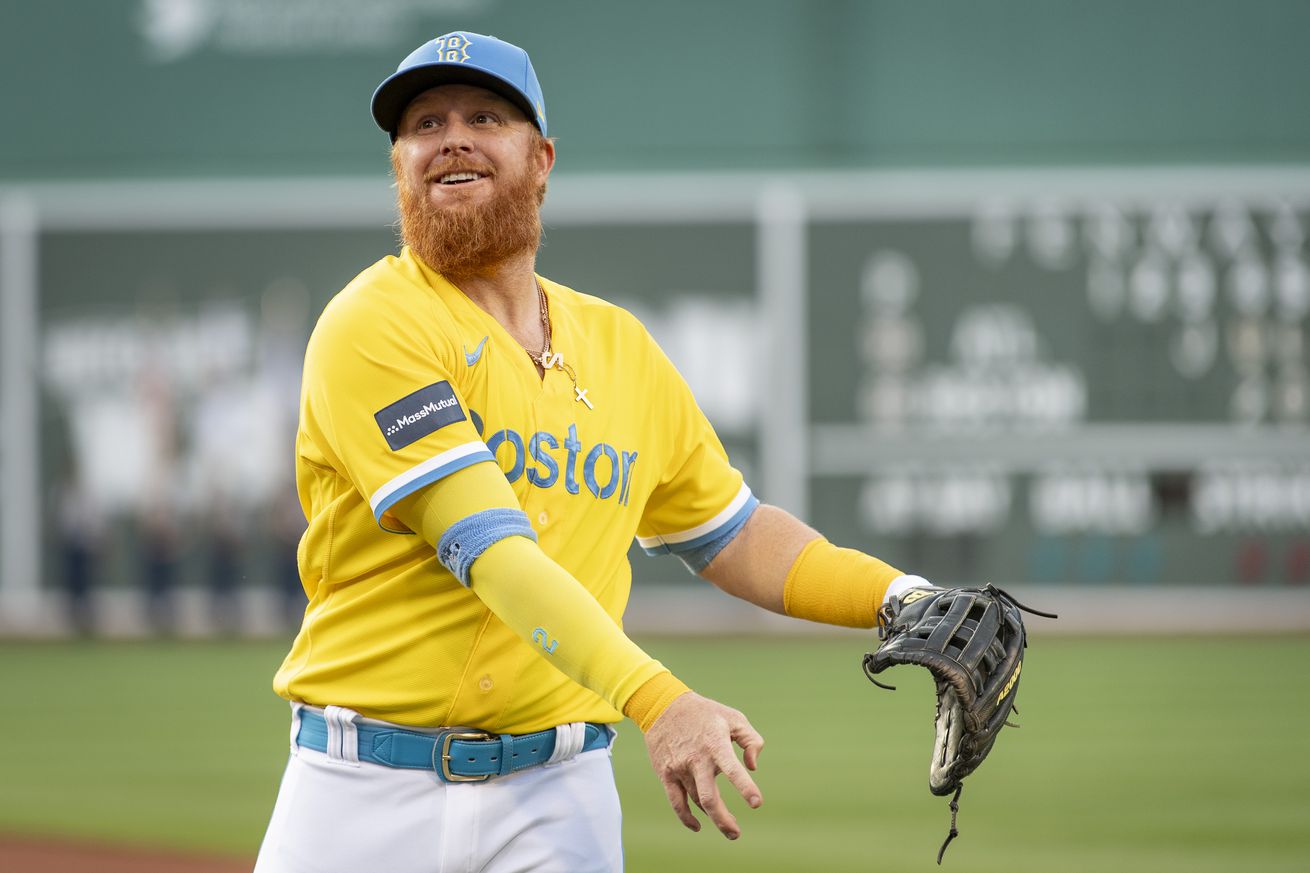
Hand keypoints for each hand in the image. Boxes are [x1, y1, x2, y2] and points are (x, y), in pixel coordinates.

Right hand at [641, 692, 763, 839]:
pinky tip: (697, 825)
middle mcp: (697, 758)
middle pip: (709, 798)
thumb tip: (752, 767)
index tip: (756, 804)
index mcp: (716, 744)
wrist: (663, 706)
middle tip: (736, 834)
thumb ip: (751, 740)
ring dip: (712, 817)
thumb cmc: (706, 714)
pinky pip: (676, 802)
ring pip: (696, 801)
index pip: (732, 769)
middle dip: (723, 820)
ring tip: (729, 827)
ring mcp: (679, 768)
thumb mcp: (734, 718)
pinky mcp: (666, 774)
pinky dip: (686, 817)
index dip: (745, 787)